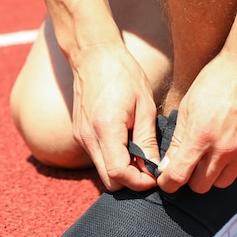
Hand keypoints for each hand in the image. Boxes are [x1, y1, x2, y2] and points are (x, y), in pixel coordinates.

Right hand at [71, 46, 159, 190]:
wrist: (93, 54)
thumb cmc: (124, 75)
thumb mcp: (145, 106)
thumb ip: (147, 140)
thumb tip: (154, 169)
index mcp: (106, 129)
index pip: (119, 174)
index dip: (140, 182)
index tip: (156, 176)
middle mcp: (88, 137)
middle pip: (108, 181)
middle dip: (131, 182)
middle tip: (151, 169)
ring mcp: (81, 137)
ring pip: (102, 172)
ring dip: (123, 170)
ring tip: (142, 154)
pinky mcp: (80, 134)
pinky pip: (98, 158)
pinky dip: (114, 159)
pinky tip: (129, 144)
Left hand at [157, 51, 236, 192]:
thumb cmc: (217, 79)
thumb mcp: (189, 105)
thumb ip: (178, 139)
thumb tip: (167, 166)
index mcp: (200, 136)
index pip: (178, 177)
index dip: (168, 183)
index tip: (168, 180)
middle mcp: (225, 148)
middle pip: (201, 186)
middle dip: (192, 177)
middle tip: (193, 162)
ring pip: (224, 182)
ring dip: (216, 172)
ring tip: (216, 150)